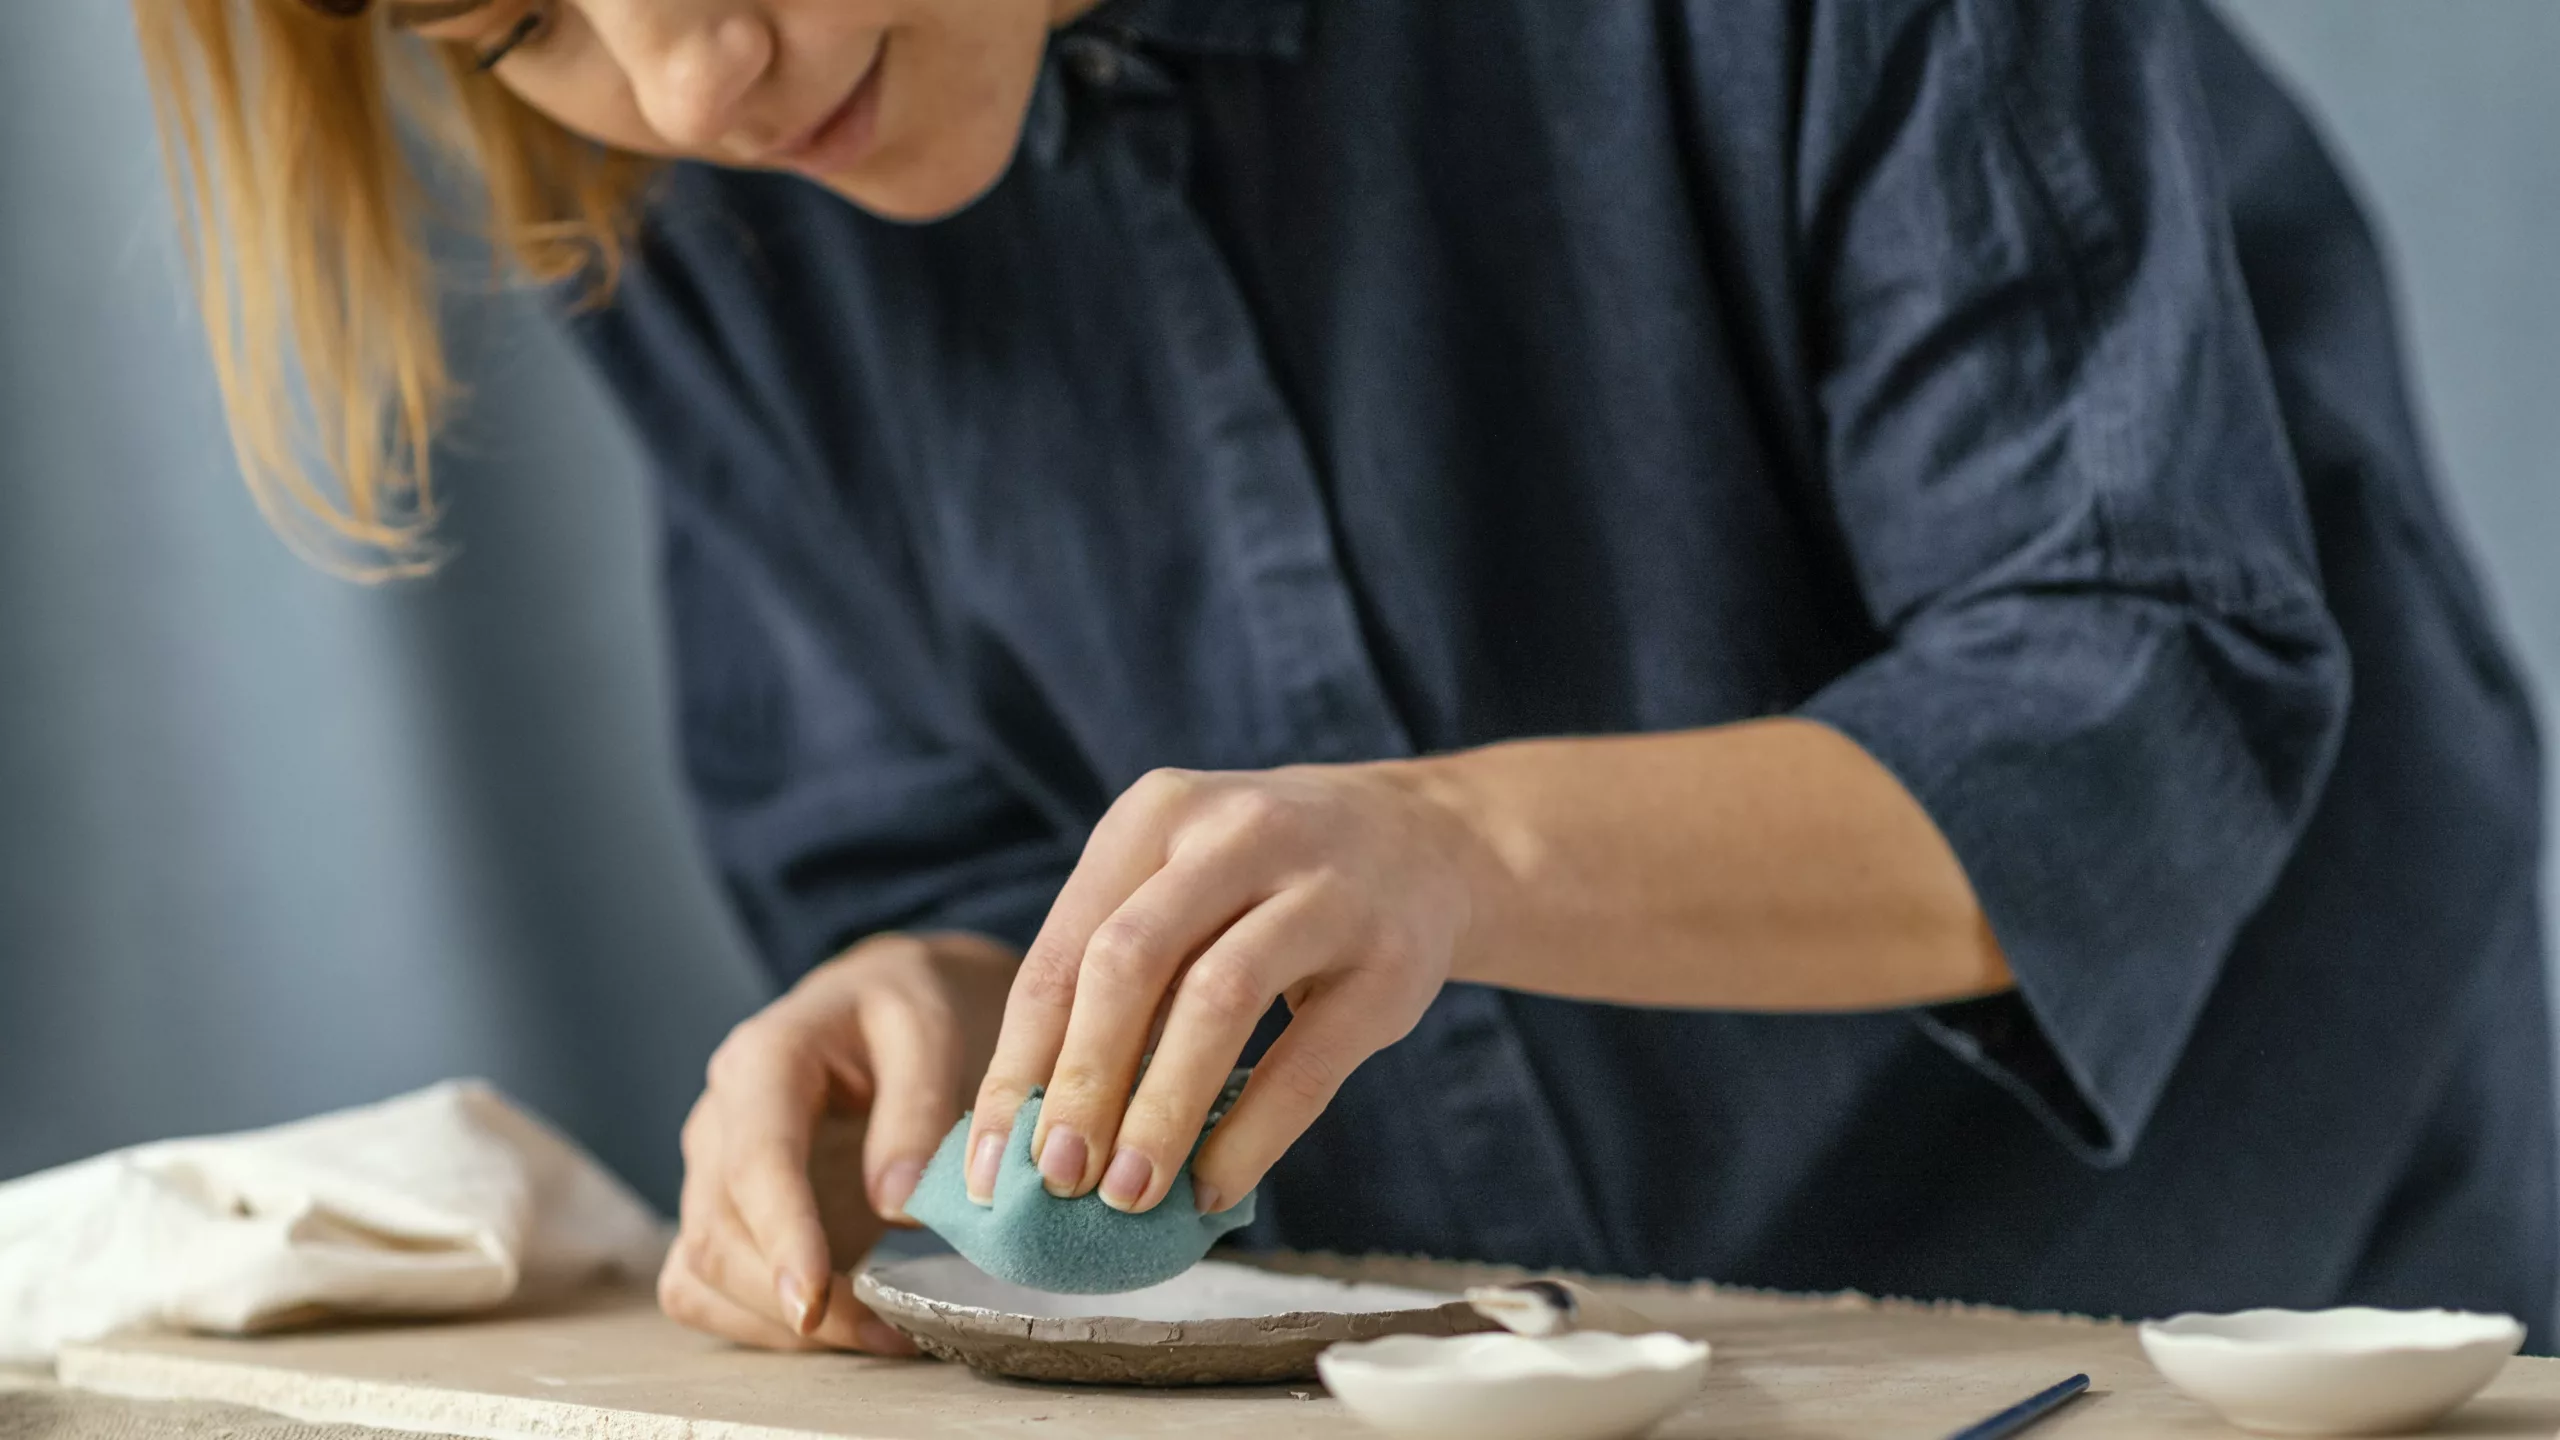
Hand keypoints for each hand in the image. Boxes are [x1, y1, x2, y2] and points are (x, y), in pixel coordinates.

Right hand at [661, 930, 1014, 1351]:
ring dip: (775, 1324)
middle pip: (717, 1231)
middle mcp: (718, 1117)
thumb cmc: (906, 1011)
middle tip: (886, 1329)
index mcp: (764, 1059)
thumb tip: (896, 1206)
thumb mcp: (930, 1029)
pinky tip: (834, 1326)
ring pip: (701, 1270)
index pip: (755, 1161)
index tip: (814, 1303)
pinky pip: (702, 1287)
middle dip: (791, 1299)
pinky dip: (756, 1324)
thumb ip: (918, 1108)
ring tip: (875, 1333)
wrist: (881, 1004)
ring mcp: (709, 1169)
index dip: (781, 1236)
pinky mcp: (720, 1212)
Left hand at [964, 764, 1482, 1218]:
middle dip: (1082, 1081)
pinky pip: (1308, 1061)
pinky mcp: (1390, 960)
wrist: (1422, 842)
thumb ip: (1111, 978)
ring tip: (1126, 1196)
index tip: (987, 1164)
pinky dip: (1252, 1134)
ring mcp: (1323, 890)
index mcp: (1156, 815)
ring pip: (1219, 1000)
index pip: (1062, 950)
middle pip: (1130, 962)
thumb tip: (1026, 1131)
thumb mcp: (1179, 883)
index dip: (1018, 1063)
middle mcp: (1236, 834)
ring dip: (1162, 1109)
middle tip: (1054, 1179)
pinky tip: (1212, 1187)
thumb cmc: (1260, 885)